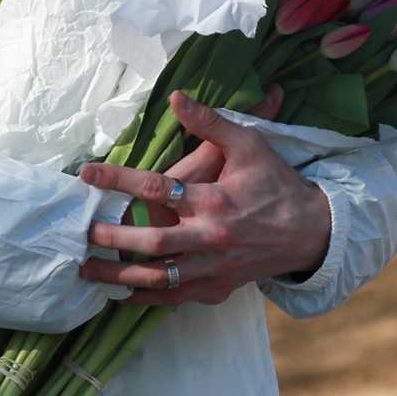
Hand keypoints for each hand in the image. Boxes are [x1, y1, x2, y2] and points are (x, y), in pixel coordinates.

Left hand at [78, 90, 331, 306]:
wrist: (312, 231)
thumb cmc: (277, 183)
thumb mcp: (248, 144)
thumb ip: (209, 122)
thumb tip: (176, 96)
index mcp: (215, 200)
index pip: (156, 188)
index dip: (117, 180)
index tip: (87, 174)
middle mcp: (212, 238)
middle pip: (153, 243)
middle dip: (114, 239)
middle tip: (84, 233)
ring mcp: (214, 268)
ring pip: (160, 278)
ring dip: (120, 277)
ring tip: (88, 271)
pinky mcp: (219, 287)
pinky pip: (177, 298)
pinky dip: (148, 299)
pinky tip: (123, 294)